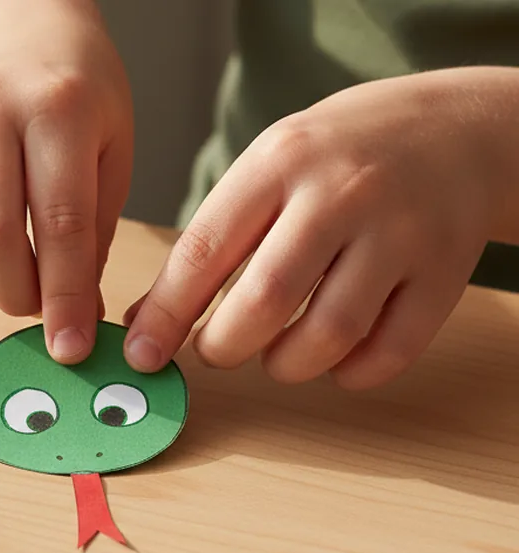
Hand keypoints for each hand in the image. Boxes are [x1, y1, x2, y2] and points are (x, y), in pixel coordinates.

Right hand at [0, 0, 132, 363]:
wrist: (9, 23)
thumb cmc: (69, 94)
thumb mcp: (109, 147)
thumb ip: (93, 233)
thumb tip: (75, 320)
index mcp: (56, 107)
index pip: (61, 225)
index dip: (65, 299)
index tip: (70, 348)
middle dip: (13, 295)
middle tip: (31, 302)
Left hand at [123, 68, 504, 388]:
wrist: (459, 130)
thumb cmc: (339, 159)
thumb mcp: (267, 169)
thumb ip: (211, 240)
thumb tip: (146, 321)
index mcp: (280, 161)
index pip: (205, 251)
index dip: (165, 315)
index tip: (142, 354)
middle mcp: (342, 194)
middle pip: (265, 300)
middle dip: (224, 346)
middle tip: (217, 349)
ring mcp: (401, 233)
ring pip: (328, 335)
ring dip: (285, 364)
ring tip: (275, 353)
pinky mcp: (445, 272)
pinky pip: (388, 352)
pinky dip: (350, 373)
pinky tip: (335, 358)